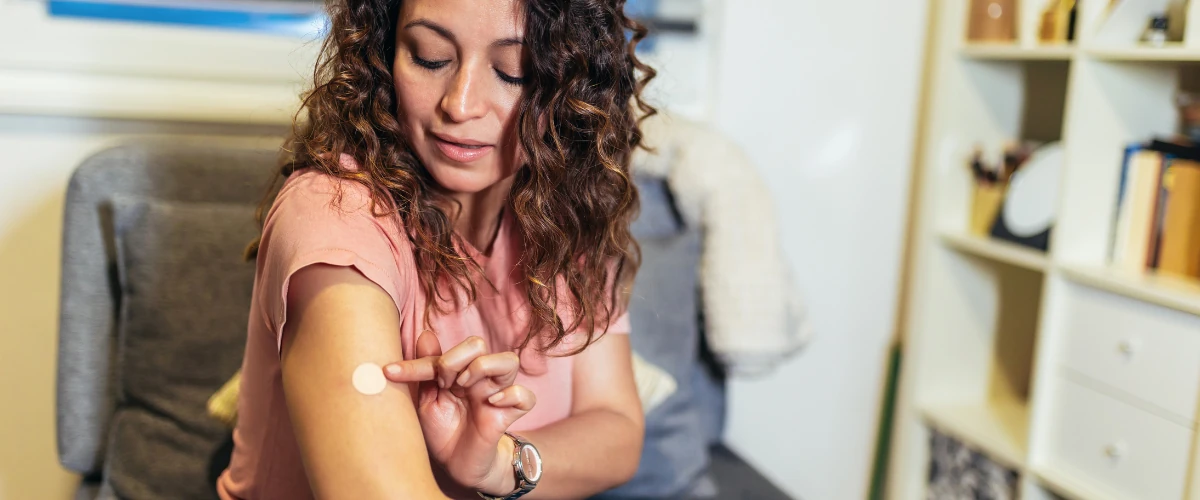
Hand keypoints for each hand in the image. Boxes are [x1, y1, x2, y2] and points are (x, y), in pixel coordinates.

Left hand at [383, 333, 536, 496]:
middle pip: (478, 343)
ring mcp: (497, 394)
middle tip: (444, 384)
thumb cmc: (443, 431)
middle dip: (455, 359)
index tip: (390, 373)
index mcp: (459, 371)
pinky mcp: (510, 414)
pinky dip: (510, 395)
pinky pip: (525, 396)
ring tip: (465, 388)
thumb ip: (426, 370)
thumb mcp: (427, 401)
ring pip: (509, 361)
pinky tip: (491, 404)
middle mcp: (480, 378)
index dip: (415, 362)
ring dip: (482, 368)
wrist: (458, 465)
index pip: (443, 352)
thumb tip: (424, 334)